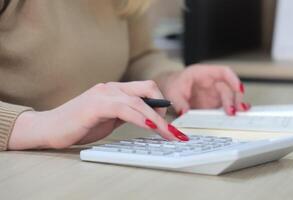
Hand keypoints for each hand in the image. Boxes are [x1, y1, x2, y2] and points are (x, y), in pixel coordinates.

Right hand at [8, 81, 187, 149]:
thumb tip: (147, 118)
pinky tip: (150, 125)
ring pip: (139, 100)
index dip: (162, 104)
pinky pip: (124, 108)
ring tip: (169, 133)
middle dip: (165, 111)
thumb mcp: (108, 119)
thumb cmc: (78, 124)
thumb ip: (126, 114)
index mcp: (115, 90)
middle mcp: (110, 88)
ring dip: (157, 119)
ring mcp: (103, 94)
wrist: (48, 128)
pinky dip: (140, 116)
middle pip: (147, 90)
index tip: (172, 123)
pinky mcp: (95, 105)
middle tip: (175, 132)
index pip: (146, 90)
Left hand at [156, 64, 249, 115]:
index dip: (233, 80)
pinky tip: (234, 120)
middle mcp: (212, 83)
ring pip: (230, 99)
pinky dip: (229, 114)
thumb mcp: (173, 93)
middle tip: (233, 111)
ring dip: (235, 107)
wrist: (169, 91)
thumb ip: (179, 103)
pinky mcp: (213, 105)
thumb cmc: (173, 86)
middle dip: (234, 100)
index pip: (223, 72)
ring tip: (236, 117)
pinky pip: (224, 108)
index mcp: (203, 74)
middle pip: (229, 89)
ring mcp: (214, 94)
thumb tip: (185, 113)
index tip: (238, 89)